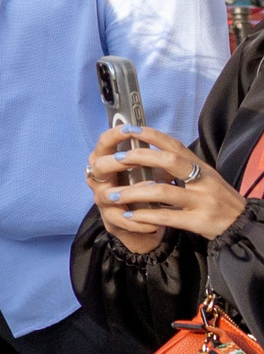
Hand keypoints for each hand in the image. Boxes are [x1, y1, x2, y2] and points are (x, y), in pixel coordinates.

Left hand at [91, 125, 245, 246]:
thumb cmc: (217, 198)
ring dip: (133, 192)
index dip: (152, 136)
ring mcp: (201, 200)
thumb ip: (182, 167)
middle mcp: (203, 180)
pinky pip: (166, 217)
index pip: (175, 146)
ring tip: (113, 196)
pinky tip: (129, 215)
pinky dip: (144, 216)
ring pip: (162, 191)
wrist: (241, 224)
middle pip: (169, 161)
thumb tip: (152, 154)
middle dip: (140, 158)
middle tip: (117, 160)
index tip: (130, 129)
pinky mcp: (199, 221)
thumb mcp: (204, 177)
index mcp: (201, 167)